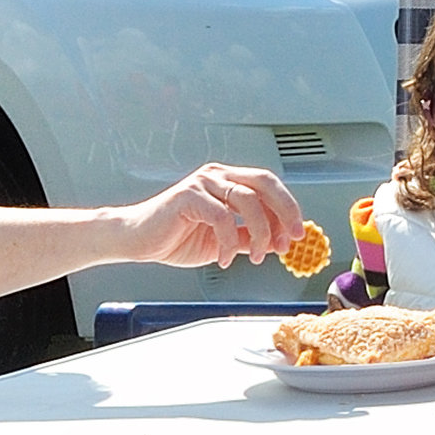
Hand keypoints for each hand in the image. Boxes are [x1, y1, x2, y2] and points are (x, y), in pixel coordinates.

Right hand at [123, 164, 307, 269]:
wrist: (137, 240)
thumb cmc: (173, 236)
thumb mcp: (222, 240)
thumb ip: (247, 237)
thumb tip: (277, 242)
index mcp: (227, 181)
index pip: (269, 186)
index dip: (288, 209)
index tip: (297, 234)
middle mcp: (217, 176)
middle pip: (265, 183)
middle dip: (285, 211)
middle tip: (291, 238)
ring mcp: (202, 183)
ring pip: (248, 200)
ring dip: (260, 232)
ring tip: (255, 256)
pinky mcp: (188, 196)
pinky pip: (222, 218)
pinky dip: (229, 242)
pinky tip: (224, 258)